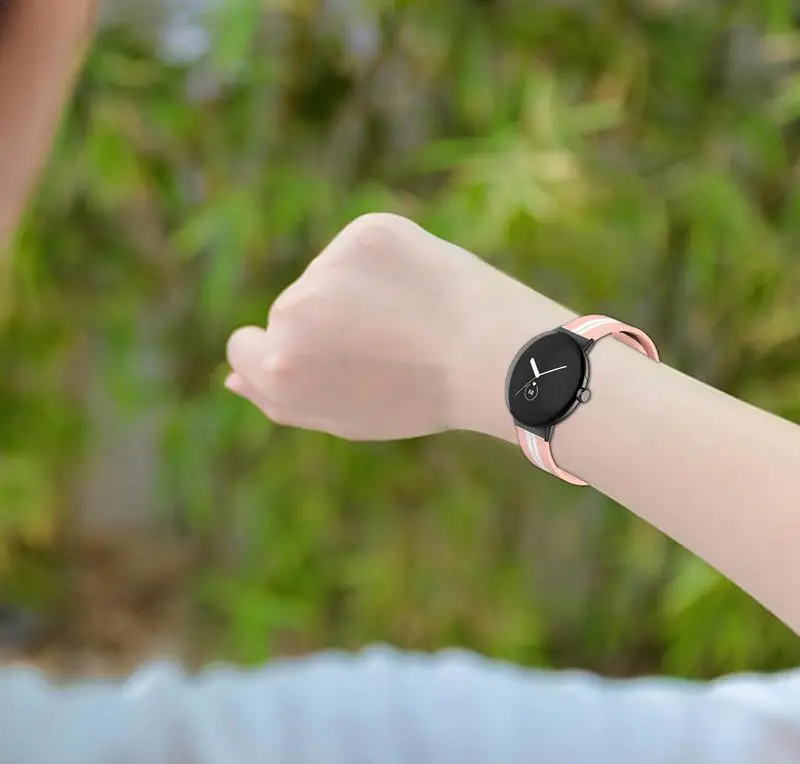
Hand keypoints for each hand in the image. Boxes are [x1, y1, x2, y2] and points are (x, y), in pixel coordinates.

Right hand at [226, 213, 567, 441]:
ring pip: (323, 276)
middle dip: (321, 325)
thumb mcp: (343, 417)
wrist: (493, 358)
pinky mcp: (366, 233)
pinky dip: (380, 263)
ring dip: (351, 292)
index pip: (243, 346)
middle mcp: (292, 313)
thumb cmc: (420, 398)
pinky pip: (356, 248)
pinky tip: (416, 286)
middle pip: (285, 310)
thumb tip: (232, 378)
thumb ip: (279, 401)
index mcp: (280, 369)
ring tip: (406, 319)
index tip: (317, 357)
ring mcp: (327, 266)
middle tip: (382, 347)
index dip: (280, 353)